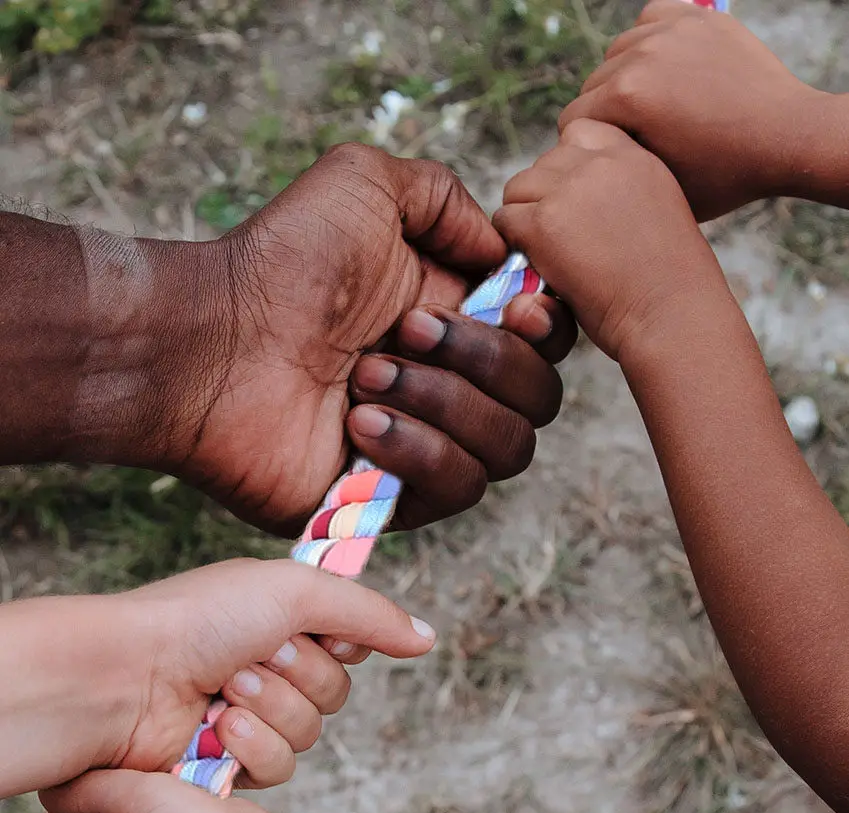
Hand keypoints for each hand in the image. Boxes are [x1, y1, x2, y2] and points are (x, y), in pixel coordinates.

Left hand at [0, 558, 434, 797]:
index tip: (318, 630)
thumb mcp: (298, 591)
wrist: (126, 677)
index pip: (351, 643)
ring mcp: (249, 714)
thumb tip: (427, 638)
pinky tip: (217, 728)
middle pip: (336, 692)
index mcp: (283, 618)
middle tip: (256, 655)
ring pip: (311, 731)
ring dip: (273, 707)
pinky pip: (280, 766)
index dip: (341, 642)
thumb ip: (371, 614)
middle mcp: (270, 665)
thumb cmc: (200, 618)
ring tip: (227, 688)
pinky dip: (252, 746)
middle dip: (300, 674)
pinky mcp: (228, 761)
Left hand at [153, 144, 525, 536]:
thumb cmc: (280, 262)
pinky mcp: (395, 499)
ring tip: (366, 376)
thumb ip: (448, 201)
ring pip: (508, 449)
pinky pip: (459, 489)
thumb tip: (501, 253)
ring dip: (445, 403)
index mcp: (456, 320)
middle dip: (485, 360)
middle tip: (404, 330)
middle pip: (539, 399)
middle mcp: (451, 385)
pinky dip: (420, 450)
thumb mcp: (367, 185)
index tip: (514, 307)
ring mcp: (427, 445)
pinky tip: (358, 423)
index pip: (546, 343)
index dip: (547, 329)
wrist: (209, 340)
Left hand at [494, 120, 715, 360]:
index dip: (568, 170)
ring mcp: (570, 190)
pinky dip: (513, 245)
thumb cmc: (670, 288)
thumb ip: (623, 193)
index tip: (576, 209)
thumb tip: (584, 202)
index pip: (581, 132)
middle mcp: (603, 164)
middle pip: (544, 162)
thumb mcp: (661, 215)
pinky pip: (505, 221)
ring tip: (547, 255)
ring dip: (524, 220)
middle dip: (544, 198)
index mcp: (636, 158)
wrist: (672, 317)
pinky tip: (537, 268)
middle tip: (559, 241)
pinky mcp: (545, 224)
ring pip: (518, 188)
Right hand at [559, 0, 821, 219]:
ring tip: (652, 108)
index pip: (573, 120)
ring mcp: (672, 30)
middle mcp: (642, 54)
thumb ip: (614, 165)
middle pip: (593, 85)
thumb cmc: (724, 176)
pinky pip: (650, 21)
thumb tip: (585, 157)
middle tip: (635, 139)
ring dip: (625, 78)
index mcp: (627, 98)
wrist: (788, 138)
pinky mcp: (697, 17)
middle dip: (605, 113)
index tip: (610, 162)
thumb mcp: (661, 185)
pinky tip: (665, 71)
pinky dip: (649, 42)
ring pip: (618, 52)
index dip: (587, 148)